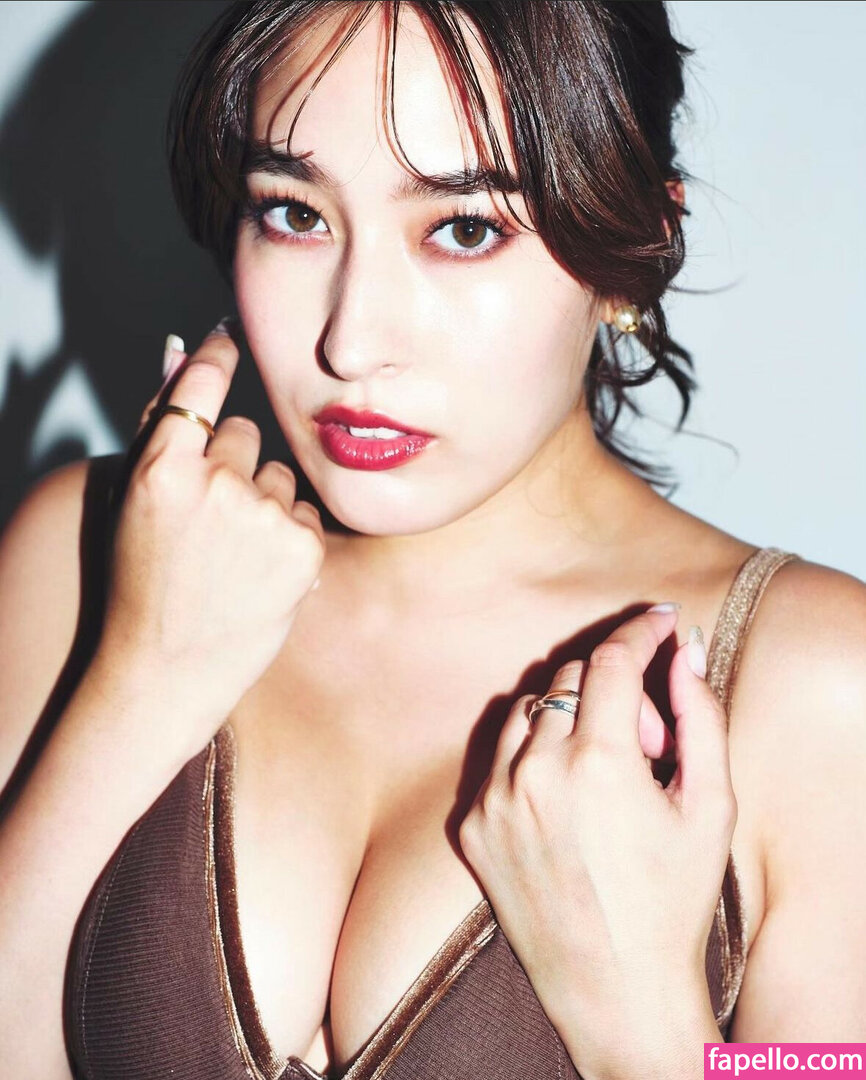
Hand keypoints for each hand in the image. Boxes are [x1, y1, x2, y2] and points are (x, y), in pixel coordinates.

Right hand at [97, 323, 324, 759]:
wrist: (167, 669)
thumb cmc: (145, 583)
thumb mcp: (135, 501)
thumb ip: (161, 425)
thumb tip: (182, 347)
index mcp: (162, 468)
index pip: (202, 384)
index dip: (220, 356)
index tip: (233, 336)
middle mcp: (215, 484)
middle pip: (249, 433)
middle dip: (238, 462)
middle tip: (214, 516)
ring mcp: (263, 516)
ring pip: (283, 474)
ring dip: (268, 500)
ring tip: (237, 552)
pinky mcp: (302, 547)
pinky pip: (308, 512)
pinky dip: (292, 534)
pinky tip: (262, 569)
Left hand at [458, 608, 734, 1077]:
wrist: (616, 990)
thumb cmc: (674, 901)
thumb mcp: (710, 807)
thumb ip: (700, 717)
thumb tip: (685, 651)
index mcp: (597, 763)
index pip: (613, 659)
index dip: (642, 631)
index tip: (662, 622)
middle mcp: (533, 772)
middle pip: (571, 679)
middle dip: (615, 689)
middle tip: (647, 739)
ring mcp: (493, 799)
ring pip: (529, 711)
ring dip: (570, 719)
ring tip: (604, 774)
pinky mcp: (469, 827)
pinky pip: (499, 760)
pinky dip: (533, 759)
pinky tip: (566, 803)